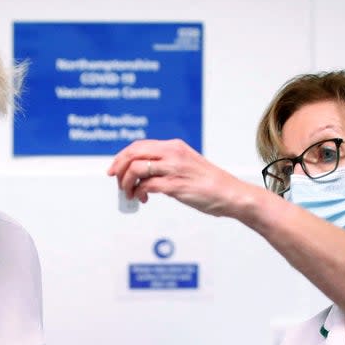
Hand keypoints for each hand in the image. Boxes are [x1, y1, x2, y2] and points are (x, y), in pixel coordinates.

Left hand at [106, 139, 255, 216]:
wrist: (230, 193)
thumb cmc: (208, 183)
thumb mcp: (185, 164)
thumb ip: (165, 164)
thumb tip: (142, 174)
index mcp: (174, 146)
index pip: (139, 145)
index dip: (122, 156)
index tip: (114, 169)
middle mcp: (173, 154)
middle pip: (133, 153)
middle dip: (119, 167)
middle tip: (116, 181)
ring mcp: (174, 169)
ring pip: (136, 168)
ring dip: (126, 183)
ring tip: (130, 193)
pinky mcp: (175, 186)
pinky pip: (146, 186)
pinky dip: (138, 193)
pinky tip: (142, 199)